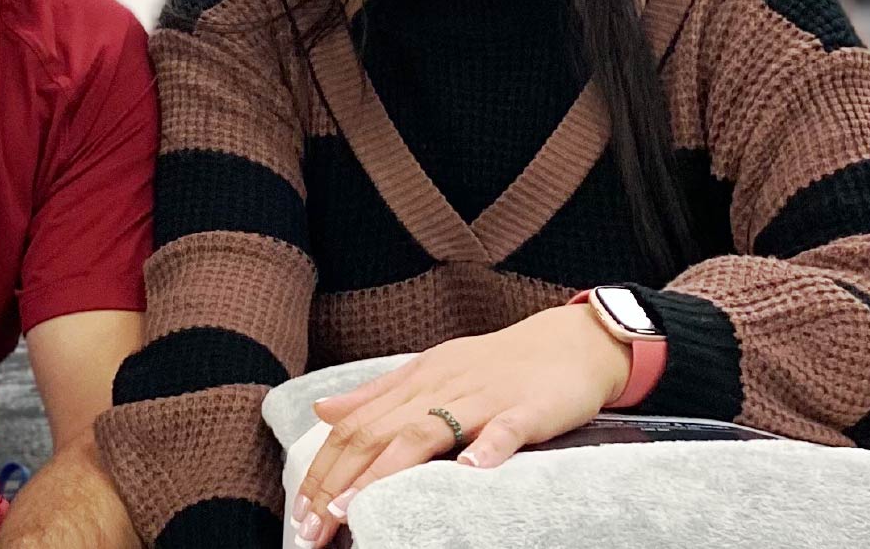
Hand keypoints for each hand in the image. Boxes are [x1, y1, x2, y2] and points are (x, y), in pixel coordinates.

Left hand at [290, 305, 629, 547]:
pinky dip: (485, 449)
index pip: (355, 427)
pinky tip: (467, 471)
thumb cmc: (494, 365)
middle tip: (313, 525)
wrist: (567, 343)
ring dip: (384, 472)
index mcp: (413, 383)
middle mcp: (438, 389)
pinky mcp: (527, 409)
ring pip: (425, 433)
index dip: (323, 468)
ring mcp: (482, 398)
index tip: (302, 511)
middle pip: (376, 434)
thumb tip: (322, 410)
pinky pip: (504, 429)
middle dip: (339, 482)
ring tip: (353, 508)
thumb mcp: (428, 373)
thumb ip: (376, 395)